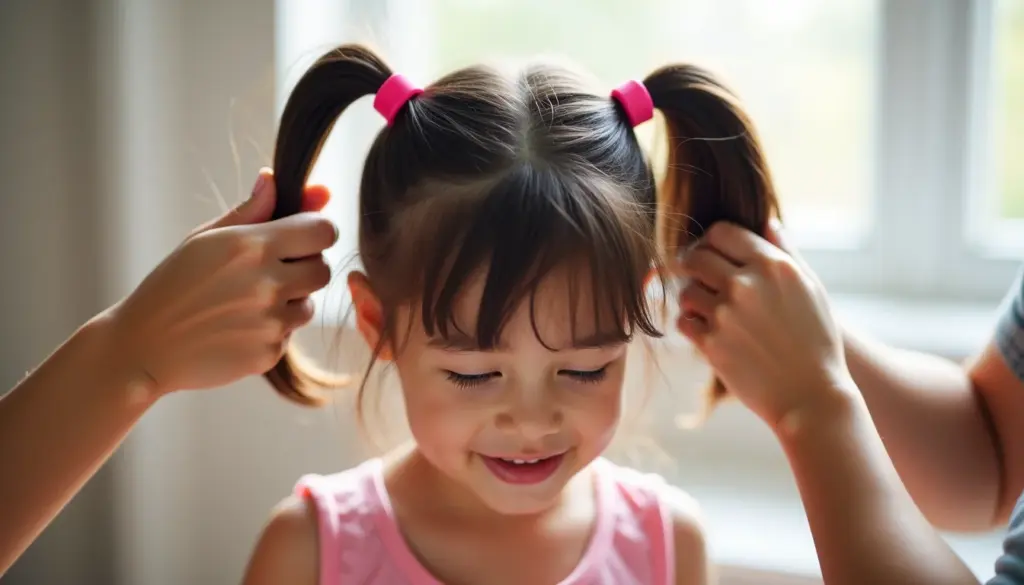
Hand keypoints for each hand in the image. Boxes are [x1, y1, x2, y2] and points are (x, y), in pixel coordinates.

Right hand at [101, 168, 337, 395]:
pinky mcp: (269, 354)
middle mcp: (266, 283)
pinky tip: (237, 328)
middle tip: (272, 271)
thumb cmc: (173, 285)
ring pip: (309, 305)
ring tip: (246, 302)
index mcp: (250, 246)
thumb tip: (276, 178)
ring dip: (289, 302)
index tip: (304, 237)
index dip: (318, 231)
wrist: (144, 347)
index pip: (322, 230)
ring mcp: (270, 322)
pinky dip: (271, 331)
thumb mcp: (204, 239)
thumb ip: (251, 210)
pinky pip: (289, 335)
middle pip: (323, 269)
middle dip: (305, 268)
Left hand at [676, 220, 854, 430]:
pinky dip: (691, 326)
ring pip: (686, 291)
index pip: (721, 232)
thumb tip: (766, 222)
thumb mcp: (811, 289)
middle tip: (697, 276)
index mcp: (773, 265)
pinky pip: (683, 321)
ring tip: (709, 310)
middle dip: (693, 265)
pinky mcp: (710, 343)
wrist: (811, 397)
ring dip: (693, 299)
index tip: (711, 252)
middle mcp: (746, 284)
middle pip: (696, 257)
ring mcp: (725, 314)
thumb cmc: (816, 341)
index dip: (711, 240)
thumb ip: (786, 252)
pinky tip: (708, 332)